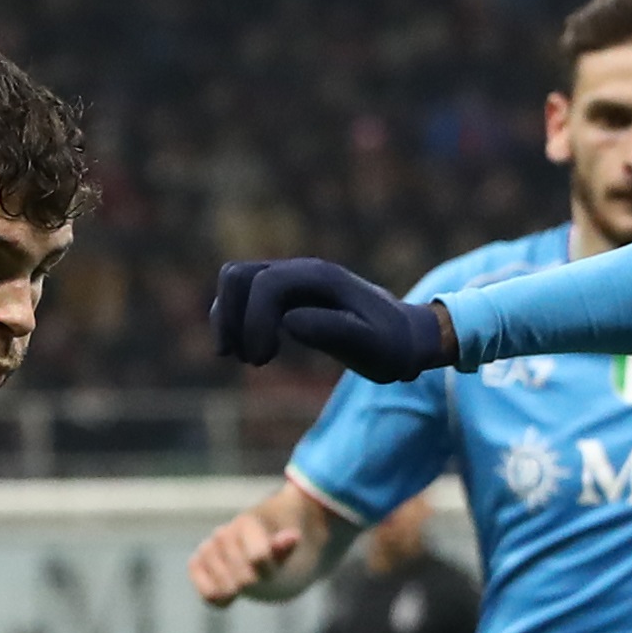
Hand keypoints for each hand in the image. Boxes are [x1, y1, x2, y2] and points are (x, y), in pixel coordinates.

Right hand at [191, 511, 303, 603]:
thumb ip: (286, 548)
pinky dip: (219, 600)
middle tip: (259, 577)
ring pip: (223, 589)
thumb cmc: (277, 552)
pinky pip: (206, 593)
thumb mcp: (289, 552)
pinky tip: (229, 596)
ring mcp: (207, 548)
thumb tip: (293, 536)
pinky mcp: (196, 564)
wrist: (261, 553)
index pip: (258, 558)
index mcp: (247, 523)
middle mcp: (223, 533)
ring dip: (239, 591)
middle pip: (243, 579)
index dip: (269, 572)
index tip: (274, 569)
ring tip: (244, 581)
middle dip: (255, 583)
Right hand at [210, 258, 451, 381]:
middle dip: (232, 318)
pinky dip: (233, 320)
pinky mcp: (284, 295)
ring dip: (227, 319)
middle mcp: (300, 270)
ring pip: (234, 281)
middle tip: (252, 360)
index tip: (263, 361)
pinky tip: (245, 351)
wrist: (404, 336)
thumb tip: (289, 321)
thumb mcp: (373, 346)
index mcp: (320, 278)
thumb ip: (335, 331)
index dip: (253, 322)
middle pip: (237, 275)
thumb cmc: (391, 346)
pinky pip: (241, 295)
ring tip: (244, 357)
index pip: (265, 285)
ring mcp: (290, 279)